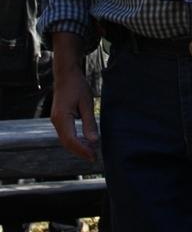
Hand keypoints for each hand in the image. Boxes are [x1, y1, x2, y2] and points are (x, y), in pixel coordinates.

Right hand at [51, 33, 98, 160]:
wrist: (66, 74)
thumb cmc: (77, 86)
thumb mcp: (87, 103)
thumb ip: (89, 122)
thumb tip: (94, 141)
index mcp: (62, 117)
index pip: (71, 140)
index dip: (82, 150)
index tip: (94, 156)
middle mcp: (56, 121)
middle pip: (67, 143)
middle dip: (80, 152)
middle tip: (94, 158)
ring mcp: (56, 120)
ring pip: (65, 140)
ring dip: (77, 147)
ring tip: (91, 152)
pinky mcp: (59, 119)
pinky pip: (65, 134)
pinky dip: (74, 140)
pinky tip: (84, 142)